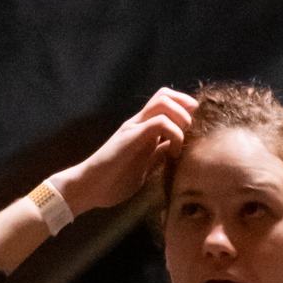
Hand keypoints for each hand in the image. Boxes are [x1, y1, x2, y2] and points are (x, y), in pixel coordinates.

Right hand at [58, 87, 195, 213]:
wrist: (90, 187)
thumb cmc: (115, 180)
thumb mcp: (146, 166)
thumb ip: (159, 153)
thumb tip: (175, 147)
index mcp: (142, 128)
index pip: (165, 101)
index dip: (183, 107)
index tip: (193, 128)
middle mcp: (138, 122)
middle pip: (165, 94)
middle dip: (185, 107)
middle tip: (190, 132)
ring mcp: (134, 127)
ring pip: (164, 102)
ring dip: (181, 118)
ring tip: (181, 142)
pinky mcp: (131, 137)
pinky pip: (159, 123)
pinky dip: (174, 134)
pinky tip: (173, 153)